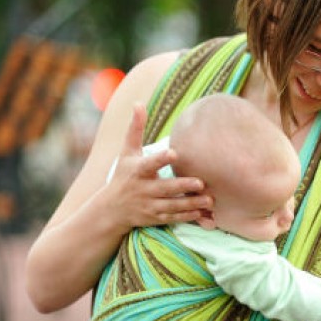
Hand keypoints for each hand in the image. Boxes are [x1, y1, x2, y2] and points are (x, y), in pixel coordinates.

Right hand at [105, 103, 212, 230]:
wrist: (111, 210)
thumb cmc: (123, 175)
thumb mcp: (127, 152)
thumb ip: (135, 129)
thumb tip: (138, 103)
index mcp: (137, 171)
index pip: (149, 164)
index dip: (160, 159)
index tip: (174, 153)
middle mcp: (144, 189)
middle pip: (165, 188)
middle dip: (182, 186)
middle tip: (200, 182)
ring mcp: (150, 205)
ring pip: (172, 205)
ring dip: (191, 204)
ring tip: (209, 199)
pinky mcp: (156, 217)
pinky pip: (174, 218)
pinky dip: (188, 216)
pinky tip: (204, 213)